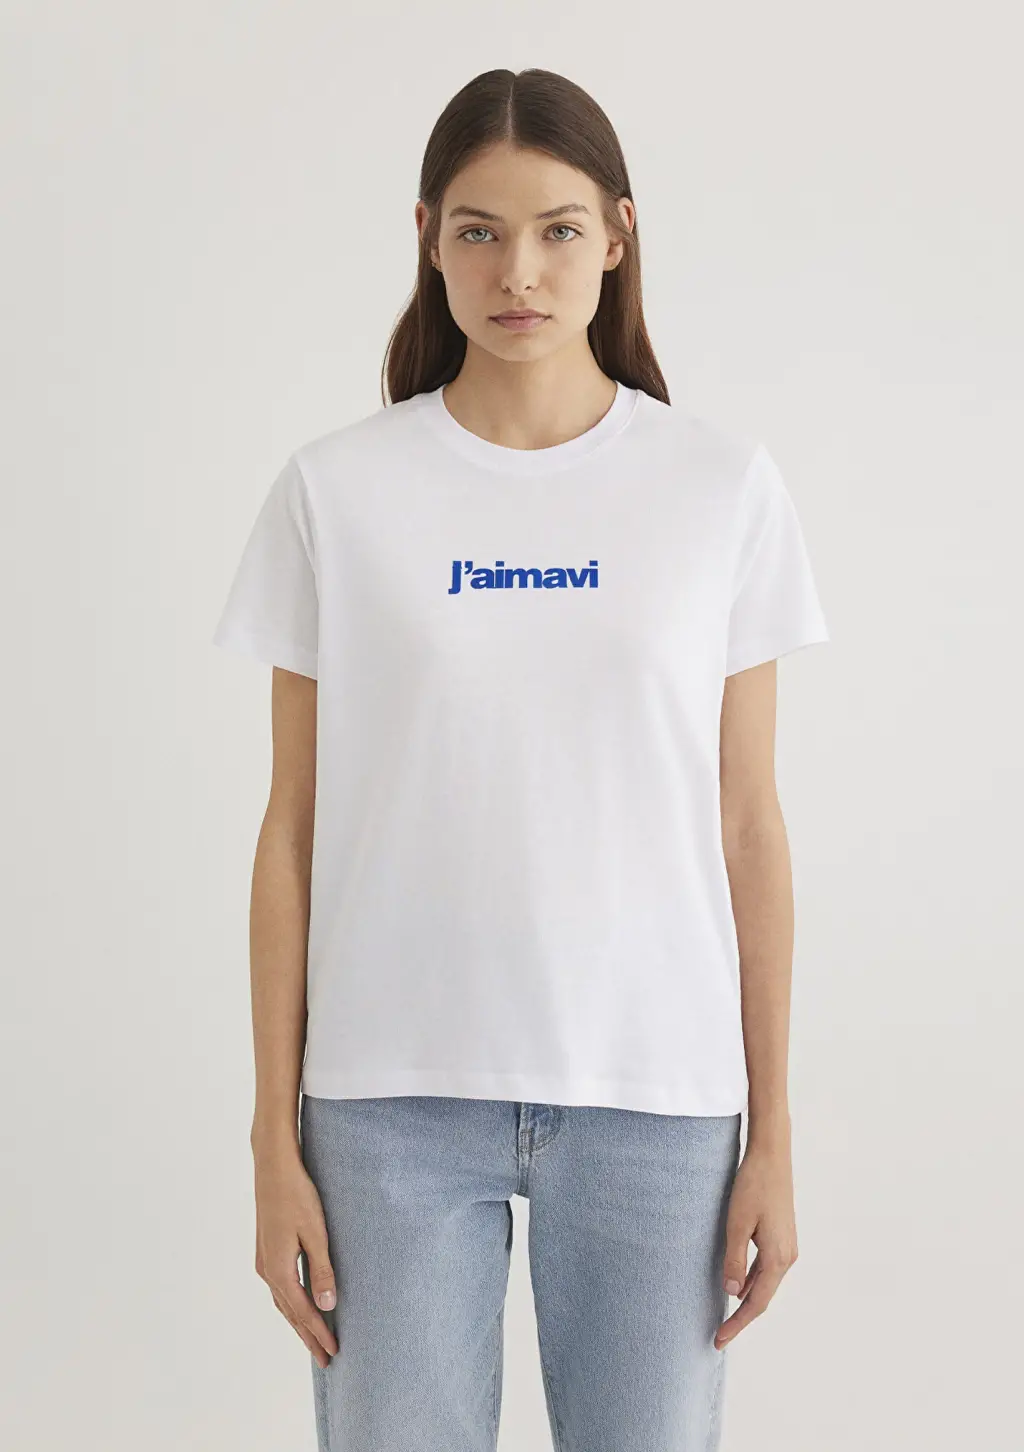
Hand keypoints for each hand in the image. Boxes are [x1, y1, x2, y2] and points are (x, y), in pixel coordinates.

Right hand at [253, 1145, 339, 1369]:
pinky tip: (300, 1304)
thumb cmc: (297, 1195)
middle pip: (290, 1313)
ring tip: (314, 1339)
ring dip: (299, 1322)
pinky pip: (280, 1288)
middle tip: (326, 1359)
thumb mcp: (316, 1232)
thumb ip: (322, 1269)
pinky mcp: (266, 1250)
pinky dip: (291, 1304)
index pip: (303, 1312)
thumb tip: (328, 1305)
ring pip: (283, 1302)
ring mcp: (263, 1260)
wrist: (273, 1166)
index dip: (319, 1333)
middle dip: (308, 1336)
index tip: (334, 1352)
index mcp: (279, 1270)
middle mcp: (267, 1270)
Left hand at [714, 1132, 798, 1349]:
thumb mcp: (737, 1223)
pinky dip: (751, 1281)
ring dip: (746, 1299)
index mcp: (777, 1258)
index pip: (755, 1303)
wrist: (772, 1155)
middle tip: (719, 1335)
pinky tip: (737, 1284)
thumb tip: (731, 1293)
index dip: (737, 1323)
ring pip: (765, 1283)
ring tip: (725, 1315)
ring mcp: (787, 1246)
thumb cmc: (752, 1185)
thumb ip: (734, 1260)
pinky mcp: (783, 1236)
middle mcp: (787, 1257)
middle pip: (762, 1297)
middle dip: (741, 1316)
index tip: (719, 1339)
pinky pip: (766, 1268)